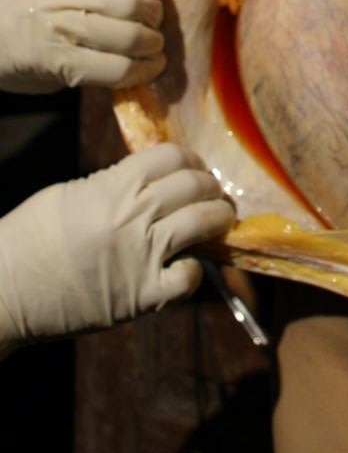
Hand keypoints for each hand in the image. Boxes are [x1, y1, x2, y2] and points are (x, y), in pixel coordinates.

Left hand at [0, 0, 165, 92]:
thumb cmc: (1, 52)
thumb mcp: (35, 80)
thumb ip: (78, 74)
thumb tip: (122, 66)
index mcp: (51, 58)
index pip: (117, 69)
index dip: (145, 72)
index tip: (155, 69)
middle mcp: (63, 22)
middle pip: (130, 35)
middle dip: (152, 44)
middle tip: (155, 46)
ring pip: (131, 1)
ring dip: (151, 14)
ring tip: (151, 20)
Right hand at [0, 143, 234, 352]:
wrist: (3, 290)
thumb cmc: (28, 238)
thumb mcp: (70, 193)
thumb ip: (113, 183)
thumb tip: (149, 180)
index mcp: (114, 185)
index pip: (172, 156)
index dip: (190, 159)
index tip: (194, 167)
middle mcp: (133, 216)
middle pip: (195, 186)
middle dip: (210, 186)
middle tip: (213, 192)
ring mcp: (142, 257)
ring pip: (204, 223)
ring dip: (219, 218)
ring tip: (221, 218)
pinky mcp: (142, 296)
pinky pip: (189, 278)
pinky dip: (194, 271)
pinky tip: (187, 266)